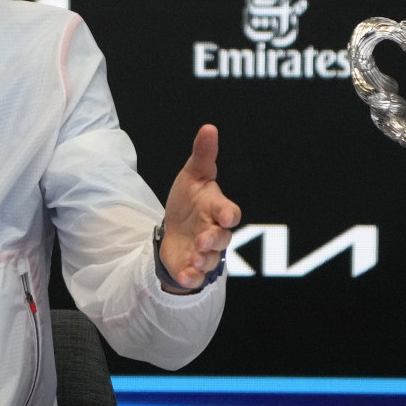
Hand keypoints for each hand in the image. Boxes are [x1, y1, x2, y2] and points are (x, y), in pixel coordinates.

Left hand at [160, 124, 240, 292]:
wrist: (174, 229)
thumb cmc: (189, 201)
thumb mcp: (192, 176)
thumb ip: (203, 155)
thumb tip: (209, 127)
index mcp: (216, 209)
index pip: (230, 213)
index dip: (229, 214)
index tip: (226, 216)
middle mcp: (214, 232)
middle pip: (222, 238)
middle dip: (213, 239)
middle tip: (203, 240)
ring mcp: (205, 253)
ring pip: (211, 260)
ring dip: (204, 260)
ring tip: (194, 259)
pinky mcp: (193, 269)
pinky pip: (196, 277)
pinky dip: (191, 279)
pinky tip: (184, 276)